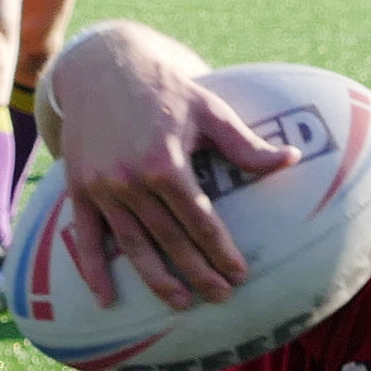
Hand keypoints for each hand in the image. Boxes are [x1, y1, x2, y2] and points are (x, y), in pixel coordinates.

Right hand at [47, 40, 298, 310]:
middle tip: (221, 297)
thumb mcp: (209, 108)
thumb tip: (292, 160)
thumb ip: (245, 143)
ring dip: (156, 280)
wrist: (103, 67)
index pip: (200, 220)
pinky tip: (107, 300)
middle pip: (170, 240)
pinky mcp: (78, 189)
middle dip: (198, 273)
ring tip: (180, 303)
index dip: (221, 251)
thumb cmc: (164, 90)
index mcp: (166, 162)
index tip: (240, 274)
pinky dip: (93, 271)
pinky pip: (85, 237)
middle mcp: (130, 179)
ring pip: (133, 246)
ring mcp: (101, 187)